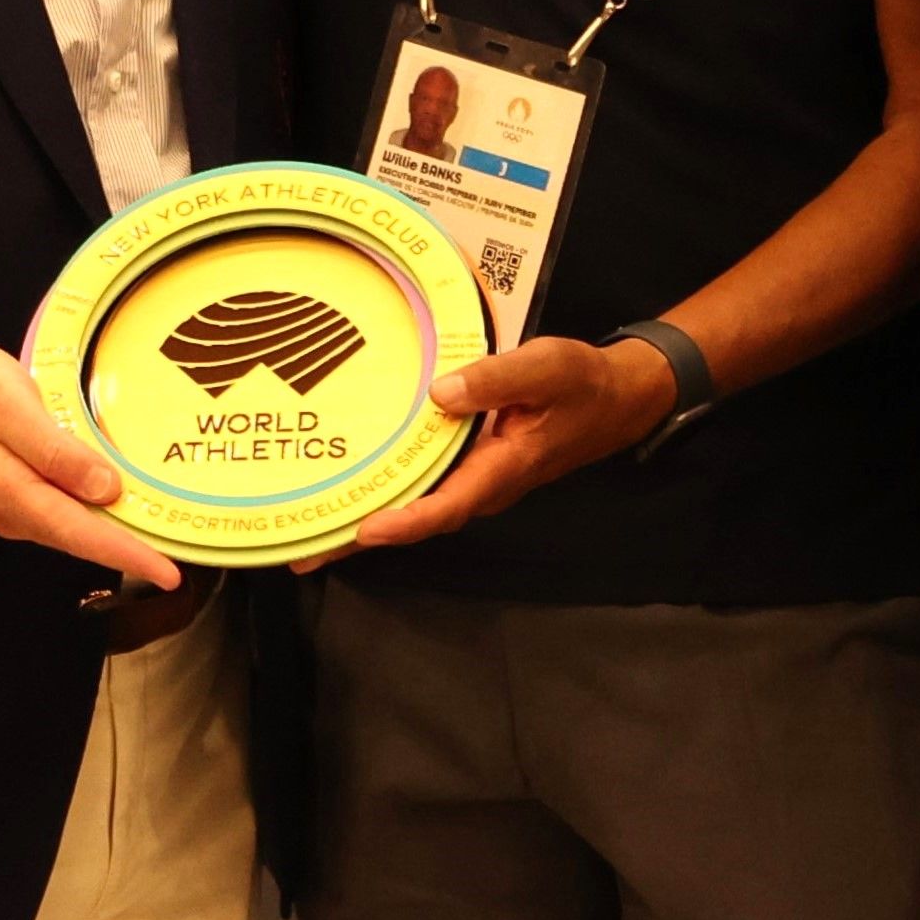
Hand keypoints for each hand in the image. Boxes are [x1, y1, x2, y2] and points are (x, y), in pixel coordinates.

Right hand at [0, 336, 179, 587]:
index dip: (126, 553)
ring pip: (75, 527)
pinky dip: (97, 515)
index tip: (167, 572)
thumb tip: (105, 488)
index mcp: (12, 492)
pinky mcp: (19, 491)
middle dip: (130, 552)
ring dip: (116, 535)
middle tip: (179, 563)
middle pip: (81, 538)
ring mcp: (15, 505)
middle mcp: (14, 511)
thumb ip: (55, 450)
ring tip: (162, 539)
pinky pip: (65, 511)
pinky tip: (124, 506)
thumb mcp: (11, 406)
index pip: (80, 532)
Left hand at [333, 334, 680, 557]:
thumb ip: (496, 379)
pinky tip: (356, 487)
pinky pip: (426, 489)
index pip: (445, 506)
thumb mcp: (546, 367)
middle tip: (301, 552)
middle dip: (360, 539)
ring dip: (367, 520)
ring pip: (417, 508)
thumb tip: (438, 394)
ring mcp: (477, 480)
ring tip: (309, 529)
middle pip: (417, 520)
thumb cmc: (582, 383)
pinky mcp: (472, 468)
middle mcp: (483, 486)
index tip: (362, 531)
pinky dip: (389, 494)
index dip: (404, 522)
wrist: (617, 399)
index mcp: (501, 468)